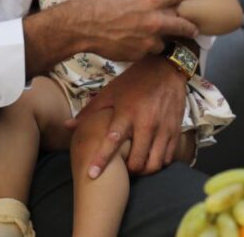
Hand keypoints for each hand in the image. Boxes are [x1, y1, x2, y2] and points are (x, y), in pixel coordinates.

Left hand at [66, 56, 186, 176]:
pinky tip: (150, 159)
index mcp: (127, 112)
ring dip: (143, 170)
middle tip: (121, 170)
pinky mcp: (176, 130)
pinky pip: (168, 157)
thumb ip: (90, 112)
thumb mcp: (110, 92)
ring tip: (136, 168)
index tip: (92, 175)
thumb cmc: (134, 81)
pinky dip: (158, 163)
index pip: (113, 140)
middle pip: (137, 160)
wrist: (166, 69)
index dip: (102, 159)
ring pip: (155, 163)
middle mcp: (147, 123)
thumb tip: (67, 126)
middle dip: (127, 171)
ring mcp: (163, 128)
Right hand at [78, 0, 196, 61]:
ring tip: (153, 38)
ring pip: (165, 42)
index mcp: (151, 0)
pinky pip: (147, 51)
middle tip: (193, 28)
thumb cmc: (98, 2)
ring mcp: (148, 40)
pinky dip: (144, 48)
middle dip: (190, 26)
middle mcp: (155, 21)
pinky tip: (134, 43)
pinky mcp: (139, 54)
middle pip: (183, 25)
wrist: (83, 26)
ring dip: (161, 39)